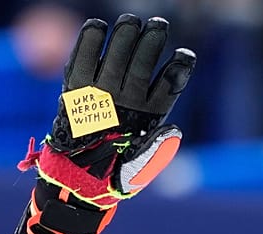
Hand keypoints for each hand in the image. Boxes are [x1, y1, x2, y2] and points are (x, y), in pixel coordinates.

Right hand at [17, 14, 195, 233]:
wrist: (77, 182)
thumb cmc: (113, 179)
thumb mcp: (138, 171)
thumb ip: (156, 153)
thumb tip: (174, 131)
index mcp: (151, 113)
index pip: (170, 84)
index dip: (178, 68)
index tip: (185, 56)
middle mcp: (130, 98)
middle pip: (143, 62)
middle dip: (152, 42)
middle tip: (157, 25)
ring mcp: (105, 91)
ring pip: (119, 57)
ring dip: (126, 37)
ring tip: (131, 22)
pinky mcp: (78, 91)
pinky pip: (83, 62)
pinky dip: (88, 44)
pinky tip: (96, 27)